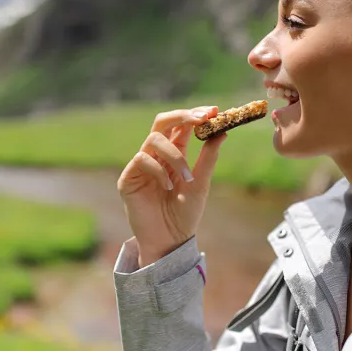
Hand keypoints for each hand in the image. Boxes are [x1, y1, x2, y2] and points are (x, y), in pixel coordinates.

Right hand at [117, 106, 227, 266]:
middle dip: (182, 116)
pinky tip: (167, 187)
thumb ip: (208, 157)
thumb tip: (223, 131)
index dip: (196, 114)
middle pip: (163, 121)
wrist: (170, 241)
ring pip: (154, 139)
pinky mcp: (128, 178)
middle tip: (201, 118)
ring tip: (186, 178)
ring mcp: (141, 165)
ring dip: (175, 155)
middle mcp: (156, 154)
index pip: (182, 125)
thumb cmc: (185, 214)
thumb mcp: (201, 183)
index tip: (215, 111)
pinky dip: (159, 170)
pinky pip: (142, 159)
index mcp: (174, 153)